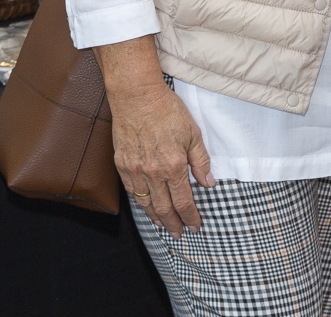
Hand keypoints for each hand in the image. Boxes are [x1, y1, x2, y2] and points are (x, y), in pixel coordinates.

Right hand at [96, 37, 214, 233]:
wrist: (136, 96)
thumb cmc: (167, 111)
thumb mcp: (193, 133)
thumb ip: (200, 161)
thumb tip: (209, 183)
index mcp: (173, 166)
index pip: (184, 201)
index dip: (191, 217)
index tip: (196, 226)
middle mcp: (152, 173)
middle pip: (164, 208)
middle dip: (173, 224)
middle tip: (180, 234)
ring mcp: (134, 170)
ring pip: (146, 203)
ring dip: (156, 217)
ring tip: (164, 226)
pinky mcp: (122, 164)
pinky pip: (132, 191)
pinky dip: (141, 203)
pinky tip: (147, 206)